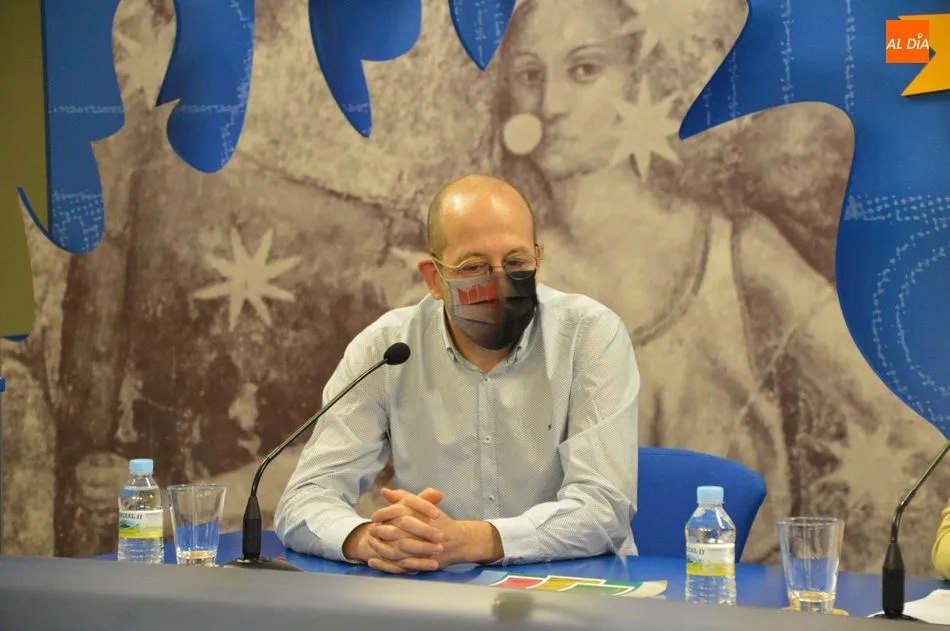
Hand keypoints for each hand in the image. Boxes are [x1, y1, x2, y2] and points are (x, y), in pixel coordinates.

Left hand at [367, 488, 502, 572]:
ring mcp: (422, 550)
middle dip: (380, 531)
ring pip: (397, 550)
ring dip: (380, 547)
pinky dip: (384, 564)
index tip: (374, 516)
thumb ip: (404, 497)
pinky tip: (372, 561)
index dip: (384, 514)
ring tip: (370, 544)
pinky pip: (399, 566)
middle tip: (370, 530)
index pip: (400, 512)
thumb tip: (385, 491)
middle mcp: (423, 532)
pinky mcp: (421, 564)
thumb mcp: (424, 505)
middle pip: (396, 532)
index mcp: (424, 515)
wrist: (459, 542)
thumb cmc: (440, 521)